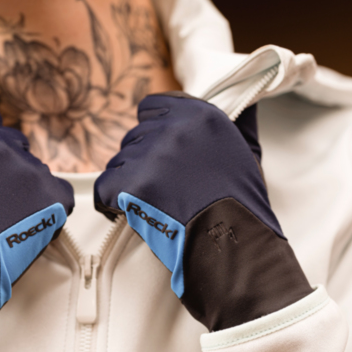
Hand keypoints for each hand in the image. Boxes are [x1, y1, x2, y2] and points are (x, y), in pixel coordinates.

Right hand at [0, 106, 73, 351]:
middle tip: (1, 197)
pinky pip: (59, 192)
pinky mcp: (53, 192)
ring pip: (37, 171)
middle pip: (16, 145)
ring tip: (10, 221)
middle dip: (10, 167)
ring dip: (28, 190)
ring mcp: (28, 167)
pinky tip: (31, 224)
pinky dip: (51, 207)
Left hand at [94, 93, 311, 330]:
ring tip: (153, 204)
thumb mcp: (248, 154)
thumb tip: (243, 103)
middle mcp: (175, 129)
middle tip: (162, 189)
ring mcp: (152, 156)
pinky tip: (131, 214)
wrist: (232, 248)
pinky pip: (103, 188)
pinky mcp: (132, 185)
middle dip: (142, 163)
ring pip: (117, 163)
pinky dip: (110, 204)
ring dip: (128, 184)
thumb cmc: (240, 207)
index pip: (151, 107)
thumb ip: (240, 122)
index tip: (158, 153)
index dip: (151, 132)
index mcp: (201, 116)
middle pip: (133, 138)